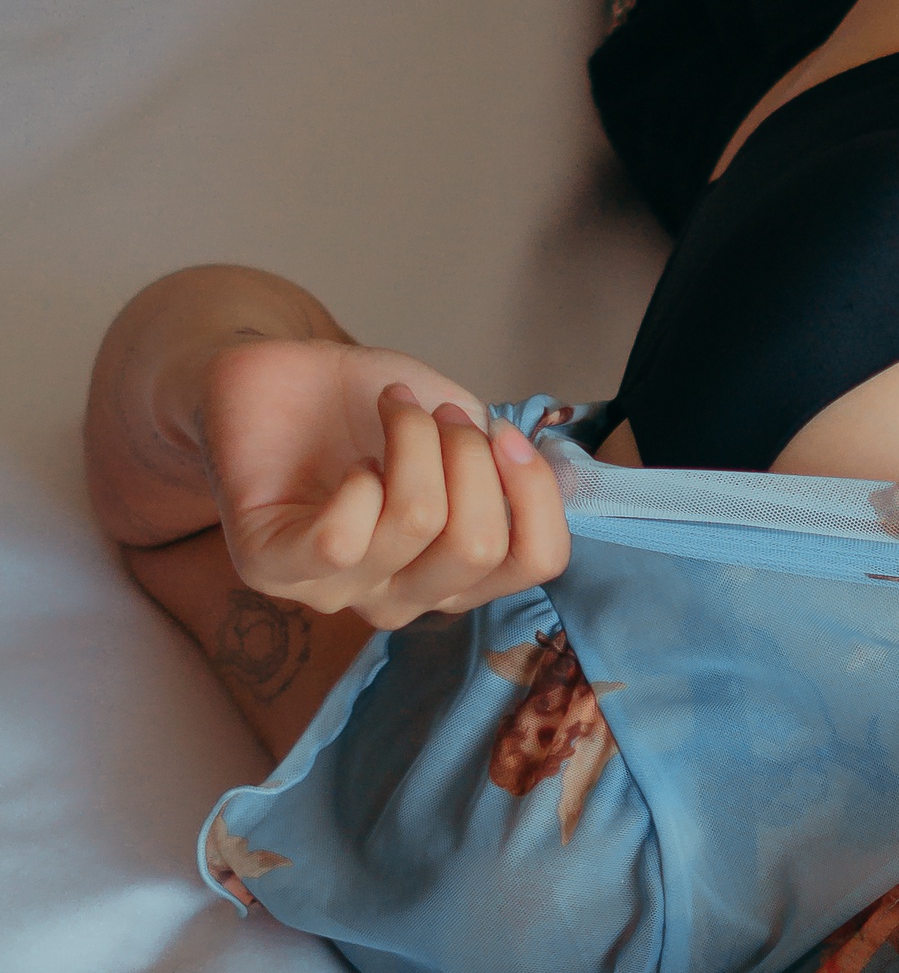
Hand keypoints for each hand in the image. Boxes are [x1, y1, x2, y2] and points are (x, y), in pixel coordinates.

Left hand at [200, 340, 569, 625]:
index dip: (535, 490)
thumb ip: (506, 460)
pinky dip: (358, 476)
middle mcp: (399, 598)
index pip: (535, 561)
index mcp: (452, 575)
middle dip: (467, 454)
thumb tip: (552, 474)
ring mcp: (334, 591)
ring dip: (412, 440)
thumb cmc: (365, 404)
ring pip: (416, 522)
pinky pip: (343, 539)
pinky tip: (347, 460)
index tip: (505, 432)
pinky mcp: (272, 566)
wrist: (277, 374)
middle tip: (434, 413)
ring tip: (392, 407)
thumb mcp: (458, 426)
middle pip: (477, 546)